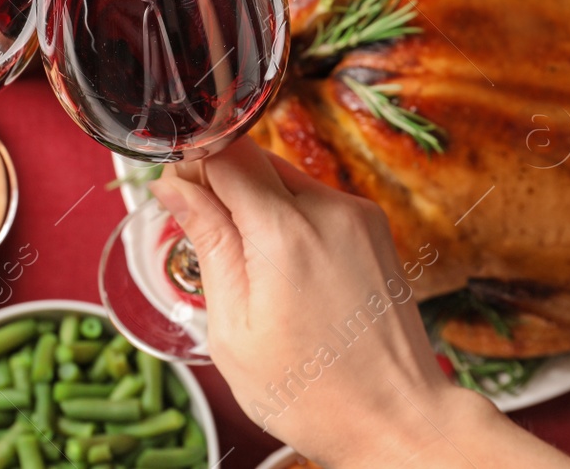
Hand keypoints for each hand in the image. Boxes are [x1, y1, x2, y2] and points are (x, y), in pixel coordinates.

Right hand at [152, 140, 569, 467]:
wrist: (395, 417)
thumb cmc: (310, 391)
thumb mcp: (233, 327)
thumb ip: (208, 242)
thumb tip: (174, 187)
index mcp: (286, 232)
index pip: (226, 151)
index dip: (192, 165)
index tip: (175, 193)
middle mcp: (330, 210)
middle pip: (257, 160)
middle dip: (222, 187)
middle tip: (206, 238)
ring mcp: (358, 215)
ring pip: (287, 180)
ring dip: (258, 205)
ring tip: (251, 269)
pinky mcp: (375, 228)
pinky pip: (318, 202)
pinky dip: (292, 221)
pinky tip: (286, 272)